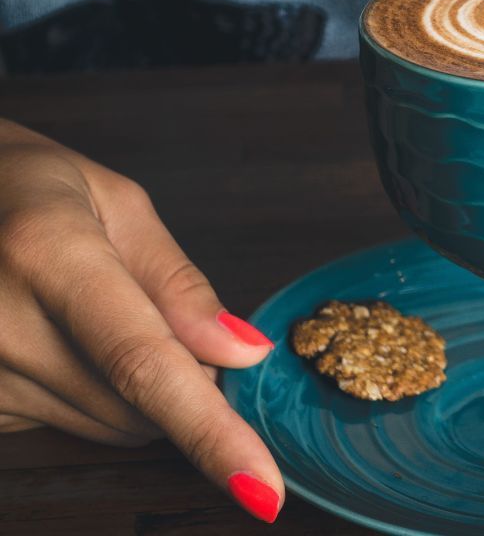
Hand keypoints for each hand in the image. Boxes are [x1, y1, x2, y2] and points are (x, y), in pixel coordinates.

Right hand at [0, 119, 282, 522]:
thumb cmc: (29, 186)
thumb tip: (243, 354)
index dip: (211, 433)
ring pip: (111, 426)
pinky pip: (71, 425)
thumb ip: (178, 284)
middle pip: (138, 407)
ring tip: (98, 313)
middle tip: (166, 317)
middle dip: (187, 380)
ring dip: (138, 390)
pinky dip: (95, 394)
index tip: (261, 488)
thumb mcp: (115, 202)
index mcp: (47, 254)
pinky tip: (62, 338)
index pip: (145, 364)